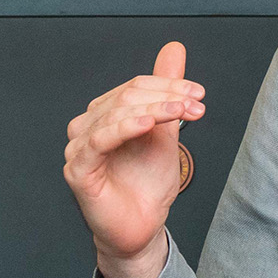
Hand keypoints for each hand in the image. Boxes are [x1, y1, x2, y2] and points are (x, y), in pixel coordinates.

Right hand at [63, 42, 204, 277]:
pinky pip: (100, 140)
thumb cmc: (148, 184)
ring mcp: (79, 147)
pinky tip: (149, 123)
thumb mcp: (166, 131)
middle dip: (167, 97)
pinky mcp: (78, 168)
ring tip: (183, 113)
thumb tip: (174, 49)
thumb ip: (166, 91)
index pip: (135, 87)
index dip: (168, 86)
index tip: (199, 94)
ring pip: (117, 113)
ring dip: (155, 110)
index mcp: (105, 114)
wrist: (142, 227)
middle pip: (127, 96)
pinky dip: (125, 127)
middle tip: (197, 106)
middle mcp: (87, 126)